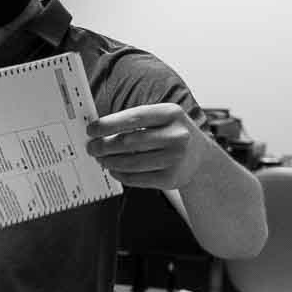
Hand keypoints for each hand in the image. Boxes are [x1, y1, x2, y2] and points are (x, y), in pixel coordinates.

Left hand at [86, 104, 210, 189]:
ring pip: (131, 163)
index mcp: (172, 113)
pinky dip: (120, 174)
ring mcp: (175, 159)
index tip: (91, 130)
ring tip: (100, 159)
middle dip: (104, 146)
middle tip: (91, 147)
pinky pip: (136, 178)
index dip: (108, 124)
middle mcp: (176, 135)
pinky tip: (114, 169)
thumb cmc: (173, 134)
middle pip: (129, 142)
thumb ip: (136, 122)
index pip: (134, 117)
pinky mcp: (171, 179)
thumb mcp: (163, 119)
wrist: (201, 159)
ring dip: (109, 161)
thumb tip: (99, 131)